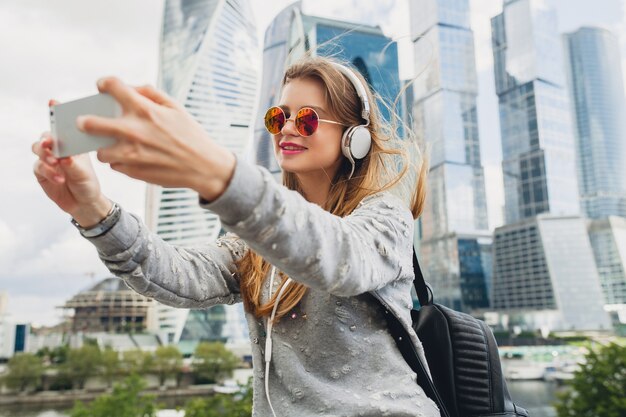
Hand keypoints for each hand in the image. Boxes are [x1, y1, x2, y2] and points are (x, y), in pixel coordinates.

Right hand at [32, 107, 111, 226]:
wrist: (83, 203)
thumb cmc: (87, 183)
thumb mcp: (85, 173)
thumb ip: (73, 164)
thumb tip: (64, 157)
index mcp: (72, 143)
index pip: (62, 125)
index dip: (56, 112)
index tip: (53, 103)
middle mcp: (58, 149)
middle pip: (45, 136)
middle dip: (46, 138)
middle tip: (49, 143)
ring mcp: (48, 160)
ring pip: (38, 150)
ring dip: (45, 155)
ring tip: (56, 163)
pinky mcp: (41, 172)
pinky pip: (39, 167)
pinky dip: (48, 172)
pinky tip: (60, 178)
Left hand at [78, 78, 235, 200]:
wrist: (204, 166)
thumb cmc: (190, 135)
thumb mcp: (175, 107)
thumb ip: (150, 93)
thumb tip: (129, 89)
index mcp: (145, 110)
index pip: (112, 87)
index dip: (104, 84)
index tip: (103, 87)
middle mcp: (134, 131)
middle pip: (91, 123)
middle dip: (84, 121)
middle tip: (84, 122)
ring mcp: (131, 154)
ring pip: (100, 151)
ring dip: (104, 147)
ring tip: (114, 146)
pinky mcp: (133, 171)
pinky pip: (115, 165)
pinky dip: (119, 161)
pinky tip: (131, 158)